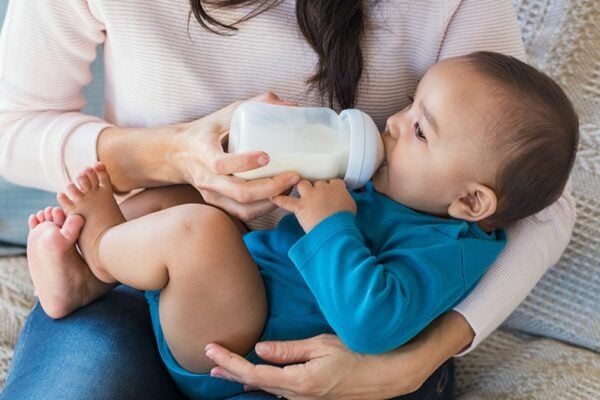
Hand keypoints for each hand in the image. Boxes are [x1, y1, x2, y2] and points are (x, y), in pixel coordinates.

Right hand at [172, 92, 299, 221]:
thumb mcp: (226, 113)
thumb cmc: (206, 131)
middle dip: (271, 187)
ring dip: (271, 201)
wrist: (178, 154)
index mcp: (203, 153)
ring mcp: (212, 194)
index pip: (221, 164)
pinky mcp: (218, 204)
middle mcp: (206, 178)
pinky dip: (265, 208)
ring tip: (290, 187)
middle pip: (240, 192)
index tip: (267, 157)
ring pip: (244, 208)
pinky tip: (279, 195)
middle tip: (293, 176)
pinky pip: (244, 213)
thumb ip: (256, 105)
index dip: (244, 163)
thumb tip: (290, 105)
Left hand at [204, 312, 473, 398]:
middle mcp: (298, 396)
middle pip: (256, 384)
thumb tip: (260, 349)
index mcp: (299, 382)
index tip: (210, 350)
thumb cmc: (358, 354)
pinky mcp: (314, 397)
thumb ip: (289, 350)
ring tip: (225, 370)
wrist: (388, 374)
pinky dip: (264, 382)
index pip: (254, 373)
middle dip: (231, 372)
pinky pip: (282, 391)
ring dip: (245, 378)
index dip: (230, 362)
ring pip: (268, 389)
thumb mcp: (322, 345)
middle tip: (209, 362)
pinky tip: (257, 378)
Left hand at [271, 179, 356, 231]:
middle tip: (316, 195)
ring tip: (300, 191)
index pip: (332, 181)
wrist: (336, 229)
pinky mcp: (300, 206)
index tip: (329, 192)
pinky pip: (286, 201)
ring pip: (302, 184)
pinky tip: (274, 198)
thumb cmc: (344, 220)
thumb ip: (345, 198)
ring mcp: (310, 196)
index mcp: (336, 187)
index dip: (330, 187)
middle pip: (316, 182)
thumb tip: (343, 200)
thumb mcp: (351, 206)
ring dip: (301, 187)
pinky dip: (279, 200)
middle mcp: (322, 188)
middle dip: (316, 188)